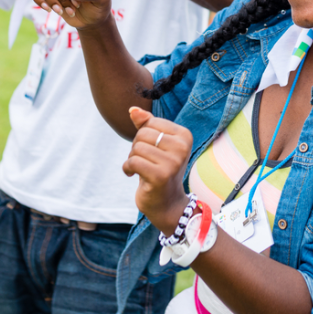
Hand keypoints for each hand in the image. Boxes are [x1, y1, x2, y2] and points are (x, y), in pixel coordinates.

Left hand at [122, 107, 193, 234]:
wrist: (167, 203)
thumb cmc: (160, 169)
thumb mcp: (156, 144)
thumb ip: (146, 124)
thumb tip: (132, 109)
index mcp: (184, 135)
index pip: (150, 123)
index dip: (143, 135)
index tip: (151, 150)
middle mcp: (182, 147)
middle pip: (142, 134)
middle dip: (136, 147)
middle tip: (144, 161)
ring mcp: (173, 162)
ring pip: (136, 148)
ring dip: (132, 159)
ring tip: (142, 169)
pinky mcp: (161, 176)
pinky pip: (133, 162)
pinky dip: (127, 168)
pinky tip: (133, 175)